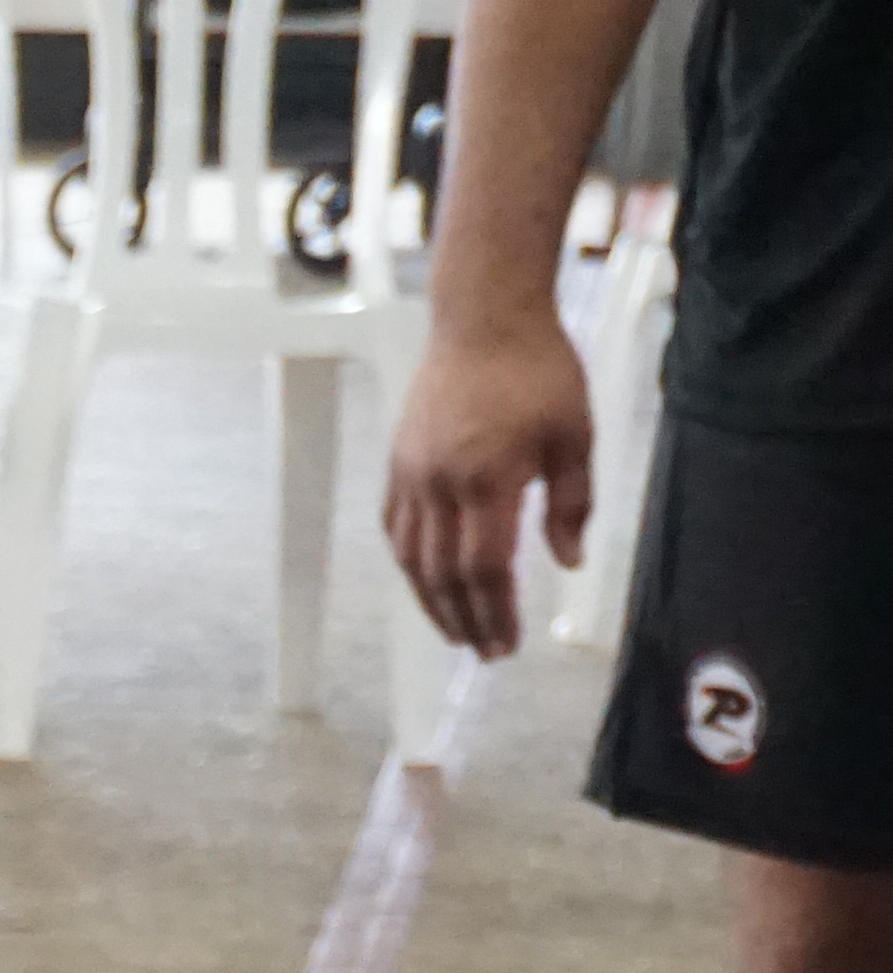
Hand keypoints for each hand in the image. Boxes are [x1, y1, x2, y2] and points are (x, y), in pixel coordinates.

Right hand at [386, 317, 592, 658]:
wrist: (485, 320)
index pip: (485, 567)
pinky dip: (410, 564)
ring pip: (412, 559)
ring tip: (454, 629)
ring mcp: (412, 476)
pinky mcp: (399, 464)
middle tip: (484, 651)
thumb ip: (571, 503)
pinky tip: (426, 581)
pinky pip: (396, 529)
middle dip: (464, 619)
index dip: (495, 612)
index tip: (507, 644)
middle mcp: (440, 485)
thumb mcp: (576, 435)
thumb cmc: (541, 372)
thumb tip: (568, 562)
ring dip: (431, 602)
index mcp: (488, 479)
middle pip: (443, 574)